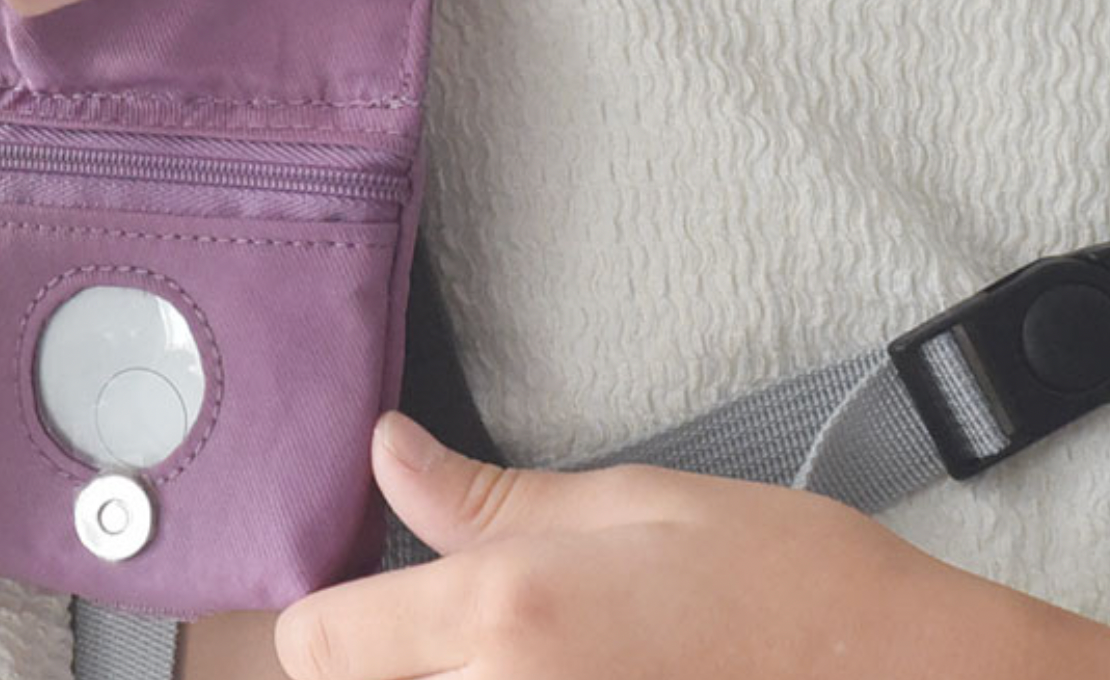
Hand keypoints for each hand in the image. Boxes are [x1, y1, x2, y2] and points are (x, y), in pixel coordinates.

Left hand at [275, 413, 1109, 679]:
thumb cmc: (791, 586)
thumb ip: (488, 498)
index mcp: (504, 615)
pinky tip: (587, 676)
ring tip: (554, 653)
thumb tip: (389, 453)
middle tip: (483, 630)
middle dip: (394, 662)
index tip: (366, 599)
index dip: (330, 616)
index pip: (318, 643)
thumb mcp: (633, 503)